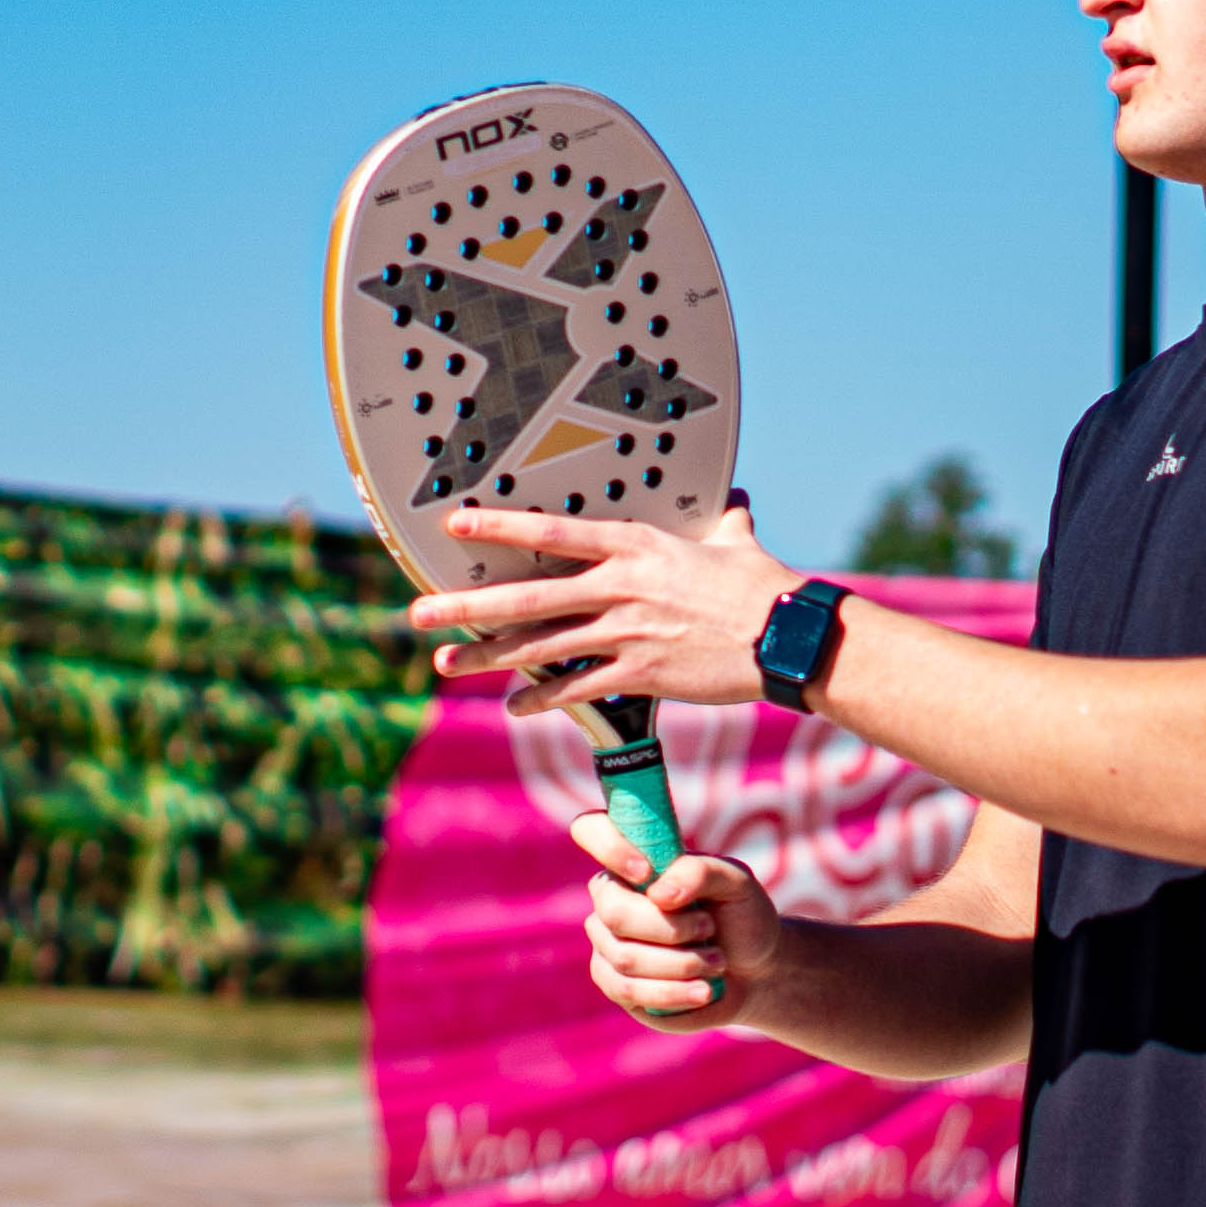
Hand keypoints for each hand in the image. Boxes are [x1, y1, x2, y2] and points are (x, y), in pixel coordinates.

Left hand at [411, 502, 800, 714]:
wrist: (786, 634)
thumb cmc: (762, 583)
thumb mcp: (734, 540)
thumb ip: (722, 520)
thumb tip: (736, 498)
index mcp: (634, 546)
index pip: (552, 531)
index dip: (500, 527)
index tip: (455, 525)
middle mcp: (619, 586)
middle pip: (528, 595)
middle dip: (468, 605)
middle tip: (419, 613)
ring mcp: (626, 631)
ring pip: (541, 645)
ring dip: (490, 657)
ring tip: (448, 665)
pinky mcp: (641, 673)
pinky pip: (579, 688)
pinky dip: (543, 699)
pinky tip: (515, 707)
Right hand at [573, 811, 778, 1028]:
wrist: (756, 970)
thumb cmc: (741, 916)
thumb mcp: (737, 883)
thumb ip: (700, 872)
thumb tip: (659, 893)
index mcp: (635, 860)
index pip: (591, 830)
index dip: (610, 847)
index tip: (648, 871)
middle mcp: (612, 899)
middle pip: (614, 912)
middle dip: (672, 928)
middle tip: (709, 928)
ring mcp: (608, 943)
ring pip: (625, 958)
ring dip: (682, 963)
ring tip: (717, 963)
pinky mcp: (616, 985)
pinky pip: (629, 991)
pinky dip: (674, 992)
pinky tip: (704, 990)